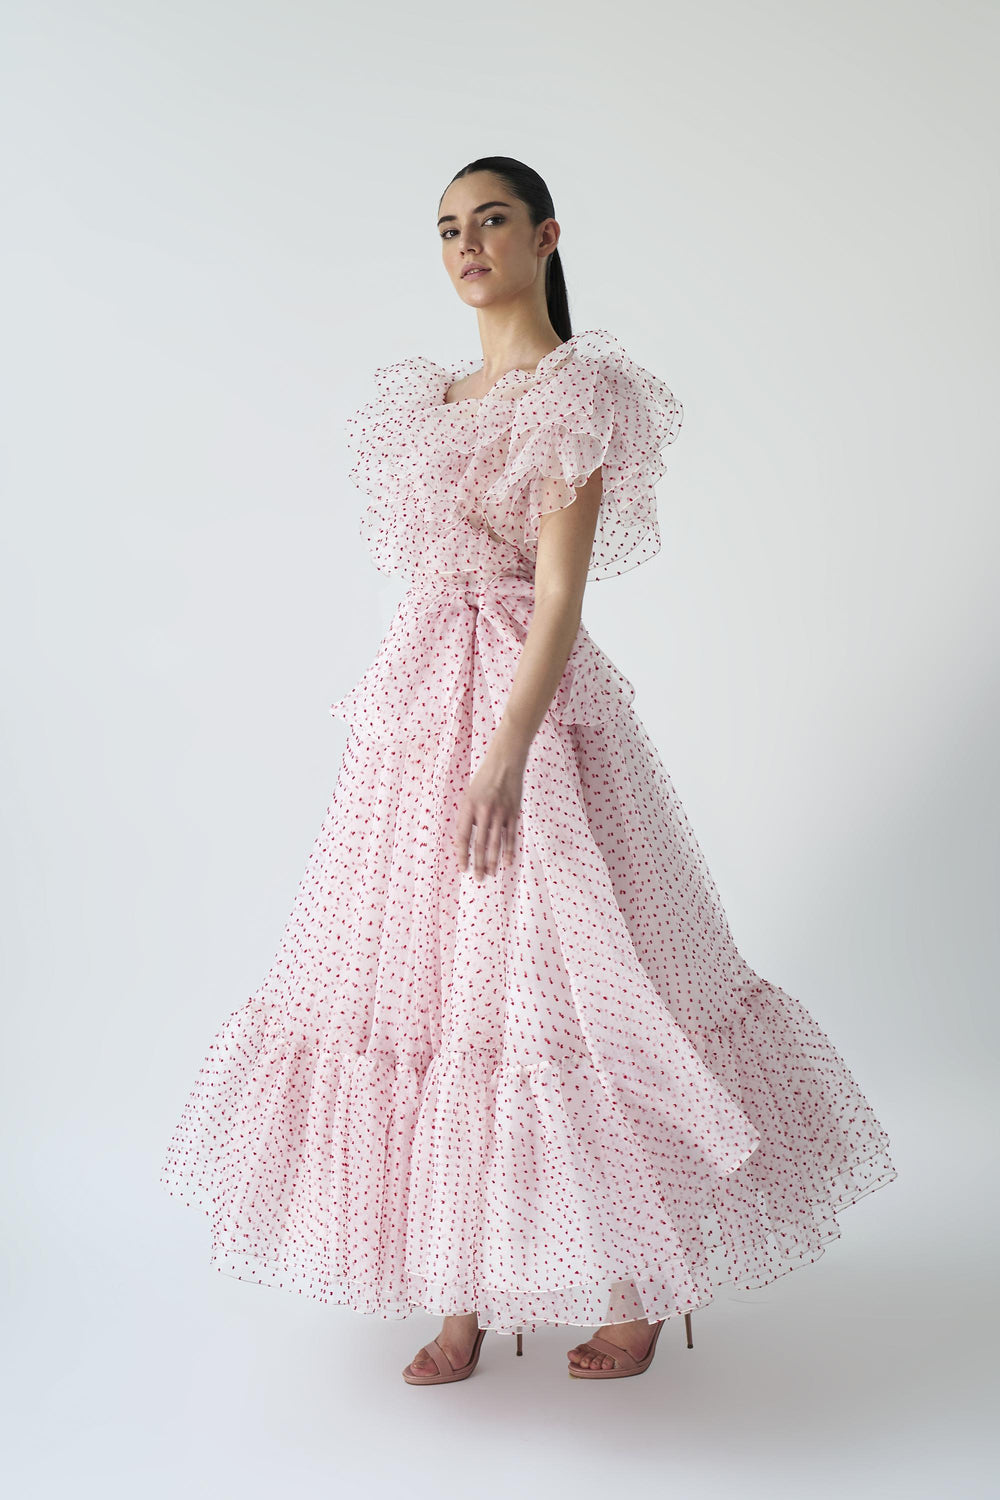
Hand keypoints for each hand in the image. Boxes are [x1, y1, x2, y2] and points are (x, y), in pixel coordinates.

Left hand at [453, 743, 524, 880]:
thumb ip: (468, 817)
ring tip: (490, 874)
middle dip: (478, 864)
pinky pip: (511, 836)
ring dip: (493, 861)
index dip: (462, 854)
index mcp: (469, 807)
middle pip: (480, 843)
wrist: (505, 762)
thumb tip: (466, 840)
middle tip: (478, 879)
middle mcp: (484, 811)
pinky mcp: (513, 812)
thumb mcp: (470, 795)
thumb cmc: (485, 779)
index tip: (463, 868)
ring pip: (496, 843)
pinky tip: (507, 863)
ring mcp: (500, 812)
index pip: (463, 836)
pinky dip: (509, 851)